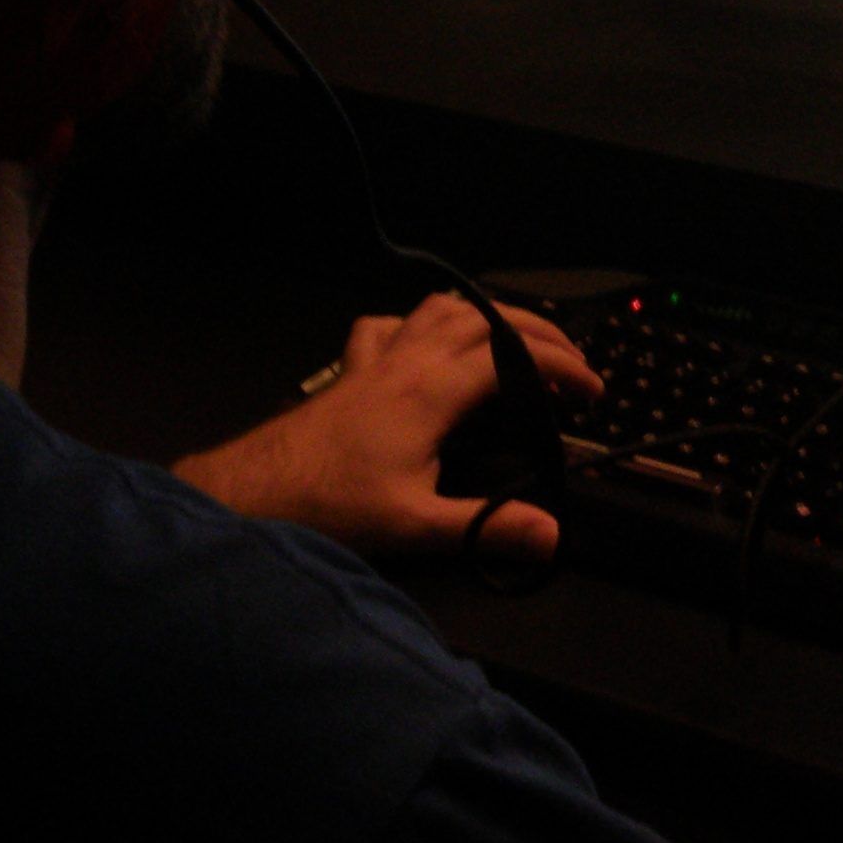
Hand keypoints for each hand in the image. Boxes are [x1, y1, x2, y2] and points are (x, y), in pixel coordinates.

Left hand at [177, 295, 603, 565]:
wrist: (253, 492)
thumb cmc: (328, 505)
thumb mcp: (415, 524)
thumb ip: (486, 527)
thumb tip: (548, 534)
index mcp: (432, 390)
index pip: (515, 356)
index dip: (562, 368)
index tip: (589, 391)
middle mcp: (407, 361)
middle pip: (487, 317)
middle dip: (538, 332)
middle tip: (569, 361)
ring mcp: (376, 360)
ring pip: (440, 308)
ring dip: (486, 314)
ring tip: (515, 338)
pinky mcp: (350, 371)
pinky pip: (389, 325)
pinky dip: (419, 323)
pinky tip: (425, 342)